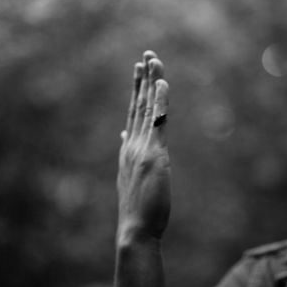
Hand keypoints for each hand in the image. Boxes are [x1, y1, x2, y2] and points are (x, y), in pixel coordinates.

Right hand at [117, 51, 170, 241]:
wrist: (135, 230)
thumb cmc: (138, 212)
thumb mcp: (134, 180)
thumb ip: (131, 158)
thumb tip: (125, 138)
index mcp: (129, 151)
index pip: (133, 115)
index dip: (137, 92)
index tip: (139, 72)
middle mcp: (132, 145)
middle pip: (138, 105)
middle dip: (142, 79)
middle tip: (146, 56)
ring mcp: (141, 148)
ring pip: (145, 108)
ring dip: (150, 82)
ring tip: (153, 60)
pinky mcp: (154, 155)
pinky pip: (157, 121)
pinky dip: (159, 101)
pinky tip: (162, 83)